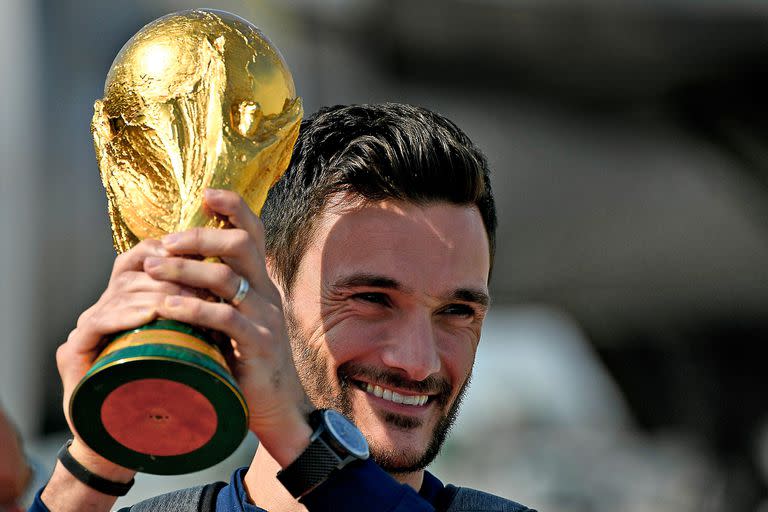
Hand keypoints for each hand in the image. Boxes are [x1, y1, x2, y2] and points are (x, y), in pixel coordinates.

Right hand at [47, 238, 181, 505]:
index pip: (143, 260)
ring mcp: (87, 328)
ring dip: (155, 294)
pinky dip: (125, 315)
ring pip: (118, 293)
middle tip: (202, 285)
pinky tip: (149, 315)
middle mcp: (105, 308)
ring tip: (185, 300)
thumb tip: (234, 288)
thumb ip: (199, 317)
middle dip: (171, 275)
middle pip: (133, 272)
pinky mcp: (74, 350)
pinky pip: (98, 321)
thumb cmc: (167, 392)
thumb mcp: (189, 346)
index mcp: (129, 302)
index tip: (204, 260)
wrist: (131, 442)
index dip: (171, 254)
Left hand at [144, 189, 311, 465]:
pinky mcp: (258, 344)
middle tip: (164, 243)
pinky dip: (191, 308)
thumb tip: (176, 263)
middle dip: (199, 237)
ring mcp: (265, 318)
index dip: (233, 208)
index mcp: (260, 282)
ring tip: (151, 269)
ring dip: (185, 269)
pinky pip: (224, 318)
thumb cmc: (244, 360)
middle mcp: (267, 293)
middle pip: (241, 245)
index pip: (253, 232)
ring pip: (227, 278)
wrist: (275, 406)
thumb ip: (216, 293)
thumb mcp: (234, 318)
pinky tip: (165, 307)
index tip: (205, 195)